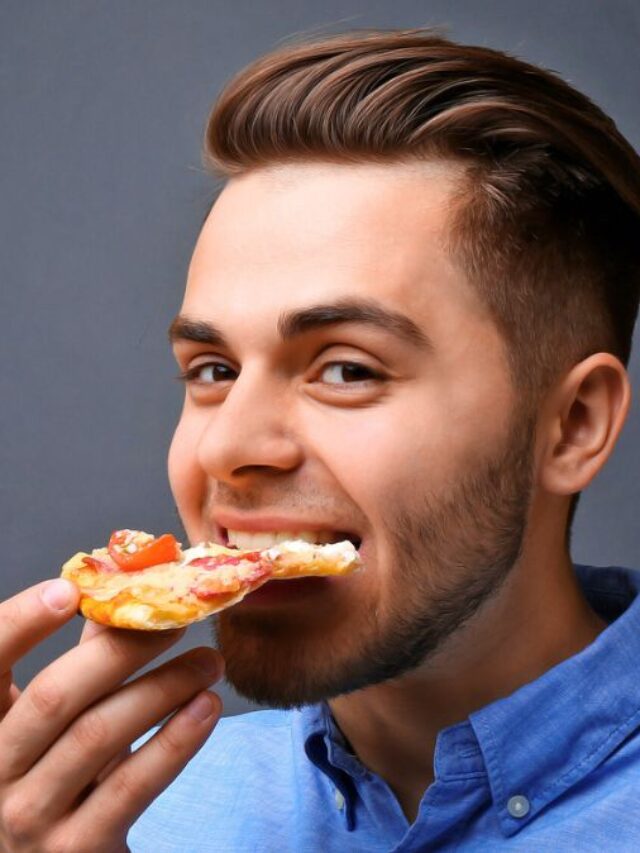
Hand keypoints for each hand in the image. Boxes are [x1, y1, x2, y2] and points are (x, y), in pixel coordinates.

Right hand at [0, 578, 223, 851]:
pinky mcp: (76, 851)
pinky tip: (206, 707)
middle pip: (53, 698)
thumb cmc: (60, 778)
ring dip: (163, 688)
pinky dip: (175, 741)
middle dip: (119, 650)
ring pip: (98, 736)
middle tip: (176, 619)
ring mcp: (29, 818)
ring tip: (209, 660)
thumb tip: (126, 584)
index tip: (70, 588)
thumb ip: (84, 658)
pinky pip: (130, 787)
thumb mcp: (56, 725)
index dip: (19, 622)